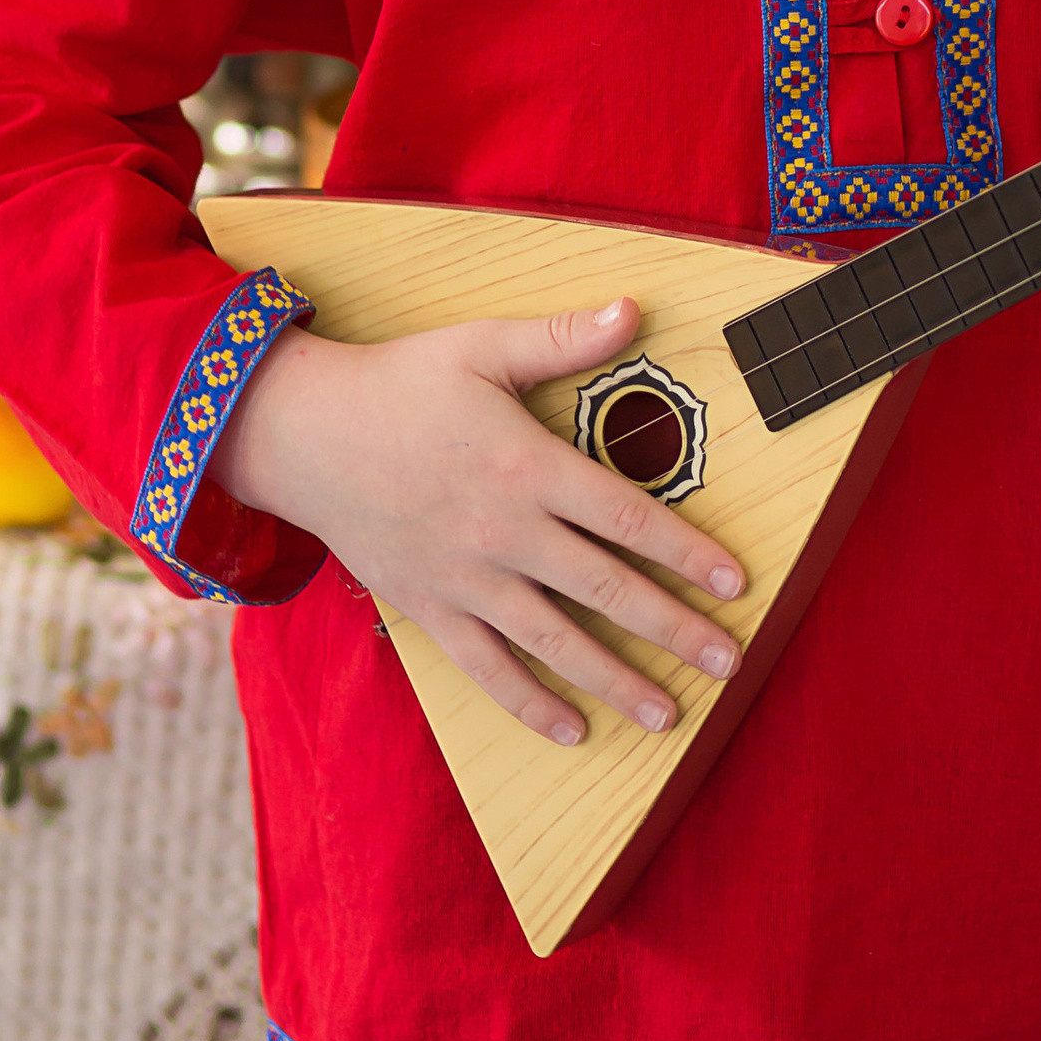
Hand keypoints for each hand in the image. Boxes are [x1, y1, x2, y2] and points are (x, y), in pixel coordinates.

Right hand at [208, 293, 744, 748]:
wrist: (305, 435)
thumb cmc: (400, 383)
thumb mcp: (480, 346)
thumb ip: (561, 339)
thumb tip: (634, 309)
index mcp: (527, 467)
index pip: (627, 518)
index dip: (687, 552)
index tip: (735, 583)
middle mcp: (505, 532)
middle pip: (606, 591)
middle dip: (674, 630)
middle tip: (728, 661)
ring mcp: (467, 579)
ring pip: (557, 643)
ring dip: (618, 682)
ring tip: (669, 715)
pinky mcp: (431, 609)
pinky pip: (489, 670)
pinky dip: (532, 706)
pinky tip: (574, 731)